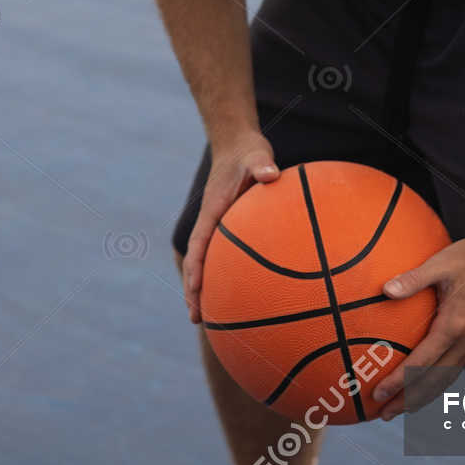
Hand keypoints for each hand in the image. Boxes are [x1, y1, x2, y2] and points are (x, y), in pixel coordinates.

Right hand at [181, 132, 279, 323]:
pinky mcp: (229, 228)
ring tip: (213, 320)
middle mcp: (211, 223)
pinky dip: (227, 276)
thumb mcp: (256, 156)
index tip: (195, 290)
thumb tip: (270, 175)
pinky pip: (225, 257)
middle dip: (194, 290)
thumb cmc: (248, 152)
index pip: (199, 244)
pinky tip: (244, 295)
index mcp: (213, 210)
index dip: (196, 268)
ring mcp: (218, 227)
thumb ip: (262, 165)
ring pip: (209, 263)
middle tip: (196, 318)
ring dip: (206, 289)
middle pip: (198, 262)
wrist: (237, 145)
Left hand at [369, 234, 464, 419]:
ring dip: (424, 395)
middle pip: (434, 380)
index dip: (398, 381)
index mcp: (454, 326)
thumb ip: (413, 279)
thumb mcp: (441, 263)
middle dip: (408, 400)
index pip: (421, 363)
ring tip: (402, 407)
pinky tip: (428, 380)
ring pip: (448, 377)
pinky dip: (440, 379)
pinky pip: (457, 365)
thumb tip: (385, 290)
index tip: (378, 393)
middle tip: (384, 413)